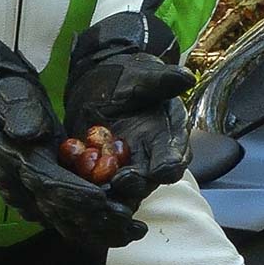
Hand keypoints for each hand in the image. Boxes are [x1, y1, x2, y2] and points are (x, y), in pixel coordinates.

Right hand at [0, 32, 145, 246]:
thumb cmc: (9, 94)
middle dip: (96, 221)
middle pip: (58, 212)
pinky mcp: (37, 196)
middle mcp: (19, 185)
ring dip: (97, 231)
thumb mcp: (14, 95)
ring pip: (62, 221)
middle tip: (131, 226)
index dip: (76, 194)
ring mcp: (26, 195)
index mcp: (15, 161)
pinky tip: (115, 230)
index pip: (48, 183)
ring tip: (131, 233)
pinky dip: (89, 226)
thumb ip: (22, 113)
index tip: (105, 201)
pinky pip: (63, 218)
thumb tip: (28, 134)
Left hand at [65, 13, 194, 204]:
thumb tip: (186, 77)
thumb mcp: (143, 74)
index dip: (170, 165)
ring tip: (99, 185)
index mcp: (167, 136)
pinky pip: (94, 183)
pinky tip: (77, 180)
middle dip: (137, 183)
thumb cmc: (127, 76)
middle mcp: (149, 157)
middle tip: (122, 179)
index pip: (175, 157)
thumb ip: (162, 80)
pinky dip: (86, 183)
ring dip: (111, 190)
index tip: (162, 170)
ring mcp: (124, 167)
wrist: (95, 81)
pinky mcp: (98, 171)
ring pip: (122, 189)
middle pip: (149, 180)